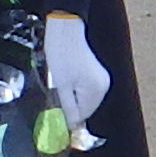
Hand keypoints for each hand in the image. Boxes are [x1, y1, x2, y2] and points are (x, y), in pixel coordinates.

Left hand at [40, 12, 110, 144]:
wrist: (65, 28)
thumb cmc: (61, 53)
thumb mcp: (60, 85)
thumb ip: (66, 108)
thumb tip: (69, 128)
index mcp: (96, 90)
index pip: (82, 116)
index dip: (66, 117)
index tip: (52, 113)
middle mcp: (103, 86)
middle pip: (84, 108)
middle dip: (68, 106)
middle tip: (53, 94)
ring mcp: (101, 78)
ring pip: (83, 99)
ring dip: (70, 97)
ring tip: (58, 83)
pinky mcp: (95, 72)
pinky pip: (84, 89)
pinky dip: (73, 89)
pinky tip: (64, 78)